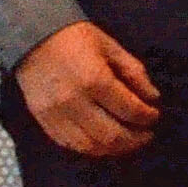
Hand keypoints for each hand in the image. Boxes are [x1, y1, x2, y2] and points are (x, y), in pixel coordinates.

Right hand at [16, 21, 161, 159]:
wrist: (32, 37)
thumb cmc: (76, 39)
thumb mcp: (111, 47)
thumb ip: (134, 73)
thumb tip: (153, 97)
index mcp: (95, 80)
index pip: (129, 110)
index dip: (147, 117)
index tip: (154, 116)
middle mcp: (75, 102)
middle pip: (111, 135)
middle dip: (135, 139)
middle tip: (146, 135)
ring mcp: (56, 115)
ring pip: (91, 146)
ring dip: (114, 149)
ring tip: (128, 142)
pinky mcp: (43, 121)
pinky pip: (70, 144)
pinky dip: (91, 148)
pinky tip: (103, 143)